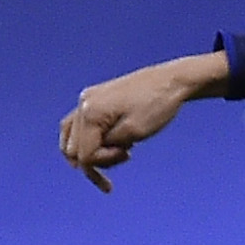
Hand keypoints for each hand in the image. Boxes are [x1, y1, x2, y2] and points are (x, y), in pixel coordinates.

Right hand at [60, 57, 211, 193]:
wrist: (172, 80)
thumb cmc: (156, 106)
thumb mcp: (132, 134)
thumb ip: (106, 149)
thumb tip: (85, 158)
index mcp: (90, 112)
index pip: (83, 154)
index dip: (103, 163)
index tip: (128, 156)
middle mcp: (83, 103)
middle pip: (74, 148)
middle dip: (96, 160)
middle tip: (125, 156)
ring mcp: (87, 98)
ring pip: (72, 138)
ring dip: (89, 151)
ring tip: (117, 152)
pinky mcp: (95, 97)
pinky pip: (80, 125)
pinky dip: (90, 139)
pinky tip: (108, 143)